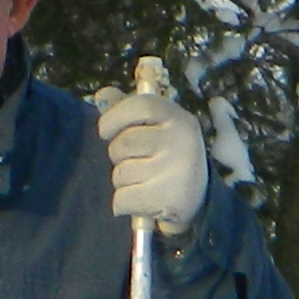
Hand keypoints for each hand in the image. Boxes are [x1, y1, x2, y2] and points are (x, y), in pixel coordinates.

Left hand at [93, 87, 206, 235]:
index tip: (104, 130)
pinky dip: (123, 204)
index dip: (114, 116)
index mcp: (179, 118)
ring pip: (120, 174)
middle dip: (117, 156)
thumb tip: (101, 95)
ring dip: (122, 182)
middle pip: (123, 143)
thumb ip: (128, 109)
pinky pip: (122, 199)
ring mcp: (176, 171)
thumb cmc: (167, 156)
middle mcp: (181, 141)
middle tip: (134, 163)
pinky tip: (140, 201)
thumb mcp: (157, 128)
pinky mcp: (168, 199)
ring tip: (142, 183)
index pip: (141, 105)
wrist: (196, 199)